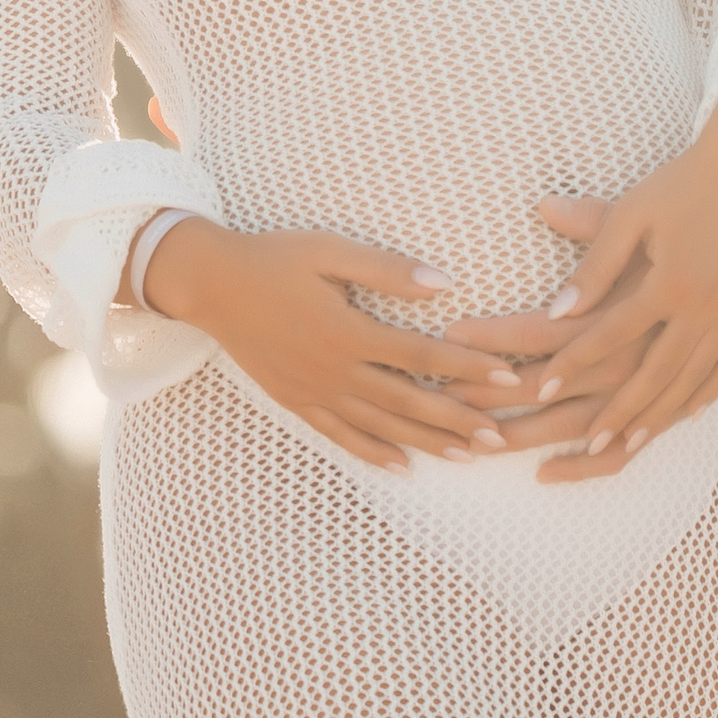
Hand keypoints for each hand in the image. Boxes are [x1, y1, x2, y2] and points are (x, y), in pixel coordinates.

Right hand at [144, 221, 510, 474]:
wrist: (211, 285)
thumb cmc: (274, 258)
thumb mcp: (330, 250)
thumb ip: (386, 270)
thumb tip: (444, 283)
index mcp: (348, 330)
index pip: (422, 354)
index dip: (467, 367)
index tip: (506, 378)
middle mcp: (335, 370)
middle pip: (408, 401)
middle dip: (457, 419)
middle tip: (499, 437)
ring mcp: (314, 392)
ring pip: (380, 426)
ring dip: (425, 442)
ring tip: (465, 456)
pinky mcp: (296, 402)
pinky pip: (340, 436)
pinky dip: (372, 453)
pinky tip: (400, 466)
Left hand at [446, 85, 717, 480]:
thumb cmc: (684, 183)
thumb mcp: (633, 212)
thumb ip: (595, 263)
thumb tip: (556, 310)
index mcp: (667, 280)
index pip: (608, 333)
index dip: (571, 362)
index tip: (540, 389)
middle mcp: (703, 305)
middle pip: (651, 373)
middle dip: (615, 412)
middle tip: (584, 441)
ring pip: (691, 381)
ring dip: (657, 415)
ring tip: (626, 442)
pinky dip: (707, 395)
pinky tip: (685, 415)